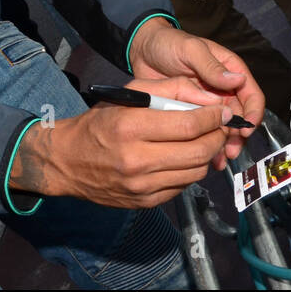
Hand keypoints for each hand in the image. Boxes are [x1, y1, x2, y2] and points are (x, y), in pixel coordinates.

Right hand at [11, 77, 231, 208]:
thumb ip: (171, 89)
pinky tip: (184, 157)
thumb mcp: (129, 93)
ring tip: (205, 140)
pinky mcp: (145, 202)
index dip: (213, 117)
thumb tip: (210, 98)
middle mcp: (137, 159)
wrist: (67, 161)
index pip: (189, 124)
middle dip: (217, 136)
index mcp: (131, 126)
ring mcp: (141, 185)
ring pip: (196, 172)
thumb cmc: (100, 122)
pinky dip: (190, 170)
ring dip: (208, 155)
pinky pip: (182, 186)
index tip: (222, 111)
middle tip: (221, 126)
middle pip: (198, 151)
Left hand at [129, 18, 263, 166]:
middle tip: (229, 151)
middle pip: (239, 116)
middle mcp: (223, 89)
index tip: (246, 129)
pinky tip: (205, 159)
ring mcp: (208, 103)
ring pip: (224, 128)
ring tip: (219, 159)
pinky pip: (204, 132)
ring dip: (224, 144)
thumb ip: (211, 66)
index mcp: (229, 71)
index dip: (252, 113)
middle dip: (238, 135)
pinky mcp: (192, 114)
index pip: (250, 94)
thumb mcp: (190, 50)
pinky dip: (207, 145)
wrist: (142, 50)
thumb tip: (237, 80)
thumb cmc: (168, 43)